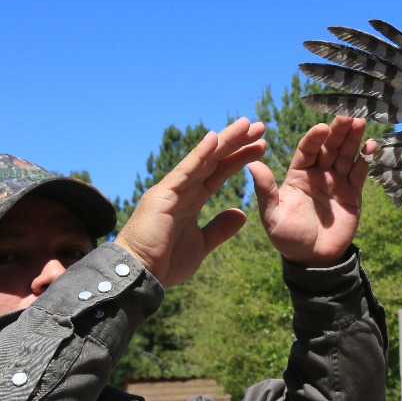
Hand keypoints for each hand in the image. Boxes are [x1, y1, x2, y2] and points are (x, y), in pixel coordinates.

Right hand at [115, 118, 266, 286]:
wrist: (140, 276)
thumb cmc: (164, 263)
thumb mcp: (202, 245)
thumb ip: (220, 229)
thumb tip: (241, 213)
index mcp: (190, 201)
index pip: (219, 173)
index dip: (239, 159)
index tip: (261, 146)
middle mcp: (181, 190)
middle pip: (214, 161)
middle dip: (237, 143)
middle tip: (259, 126)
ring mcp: (172, 190)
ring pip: (203, 160)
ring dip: (225, 141)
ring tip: (247, 124)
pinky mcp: (163, 195)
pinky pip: (186, 171)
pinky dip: (200, 154)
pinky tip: (215, 138)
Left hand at [248, 117, 375, 266]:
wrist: (314, 259)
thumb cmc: (289, 238)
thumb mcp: (272, 216)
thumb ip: (266, 191)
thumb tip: (253, 164)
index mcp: (297, 175)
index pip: (306, 150)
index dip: (314, 138)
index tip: (322, 127)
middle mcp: (318, 174)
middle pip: (329, 147)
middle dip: (338, 131)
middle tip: (348, 115)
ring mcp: (337, 182)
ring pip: (346, 155)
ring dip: (353, 138)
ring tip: (361, 122)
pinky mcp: (353, 193)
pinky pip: (360, 172)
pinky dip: (366, 159)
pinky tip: (371, 145)